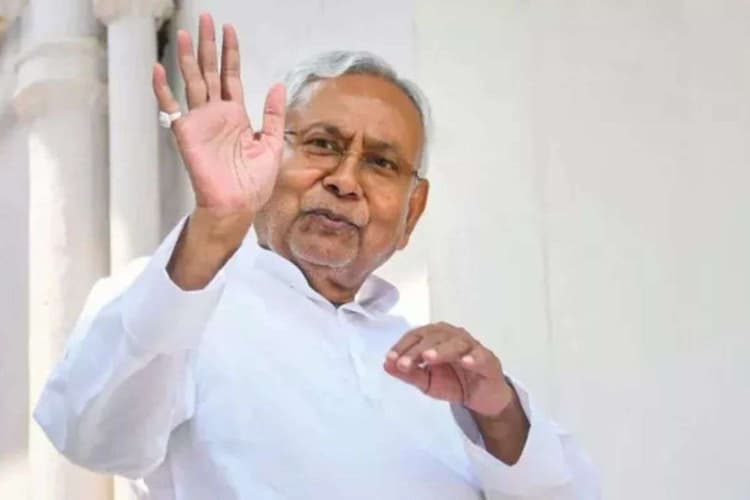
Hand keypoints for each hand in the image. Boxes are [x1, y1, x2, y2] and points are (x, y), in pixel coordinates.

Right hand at [152, 13, 285, 221]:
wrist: (238, 204)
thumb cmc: (254, 182)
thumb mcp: (273, 144)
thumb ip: (274, 115)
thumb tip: (277, 85)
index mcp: (237, 116)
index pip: (231, 77)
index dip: (230, 53)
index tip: (229, 29)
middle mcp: (216, 114)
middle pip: (211, 71)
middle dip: (209, 45)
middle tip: (205, 18)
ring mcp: (200, 121)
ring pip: (192, 81)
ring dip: (189, 57)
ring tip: (186, 33)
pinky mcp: (186, 132)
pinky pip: (171, 107)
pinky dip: (163, 88)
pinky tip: (159, 68)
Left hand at [384, 322, 513, 417]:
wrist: (481, 398)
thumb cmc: (453, 383)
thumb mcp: (426, 381)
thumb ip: (408, 372)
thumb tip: (386, 364)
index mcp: (436, 337)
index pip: (417, 335)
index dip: (403, 346)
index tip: (391, 358)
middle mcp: (454, 336)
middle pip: (434, 337)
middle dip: (417, 350)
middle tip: (404, 363)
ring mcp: (472, 347)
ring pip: (456, 343)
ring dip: (441, 350)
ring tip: (428, 358)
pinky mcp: (489, 360)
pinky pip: (481, 356)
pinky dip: (474, 357)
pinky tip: (466, 362)